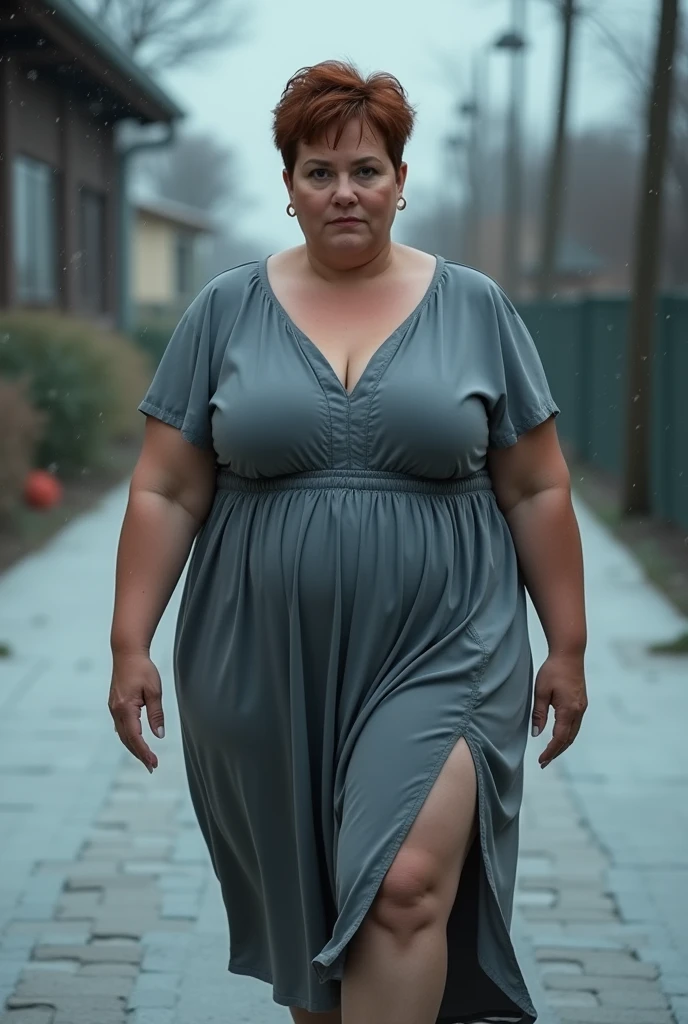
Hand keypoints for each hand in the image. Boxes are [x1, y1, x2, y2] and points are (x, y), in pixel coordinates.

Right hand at [108, 652, 164, 772]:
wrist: (126, 653)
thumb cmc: (142, 669)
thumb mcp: (154, 690)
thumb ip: (156, 714)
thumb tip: (159, 735)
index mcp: (126, 708)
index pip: (135, 737)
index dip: (144, 752)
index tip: (154, 763)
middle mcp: (116, 711)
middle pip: (127, 739)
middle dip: (139, 754)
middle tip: (152, 767)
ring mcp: (113, 708)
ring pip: (122, 734)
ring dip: (133, 747)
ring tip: (146, 758)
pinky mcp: (114, 705)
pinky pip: (120, 726)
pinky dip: (128, 737)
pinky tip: (134, 742)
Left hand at [531, 653, 586, 768]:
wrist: (569, 653)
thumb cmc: (552, 670)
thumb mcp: (541, 691)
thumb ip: (538, 713)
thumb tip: (536, 734)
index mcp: (568, 710)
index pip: (559, 738)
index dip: (550, 751)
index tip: (541, 761)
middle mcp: (579, 711)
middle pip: (569, 739)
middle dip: (556, 752)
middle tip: (544, 763)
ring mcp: (582, 707)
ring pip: (574, 733)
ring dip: (563, 745)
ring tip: (550, 753)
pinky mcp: (582, 703)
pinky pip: (575, 725)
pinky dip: (567, 735)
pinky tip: (559, 736)